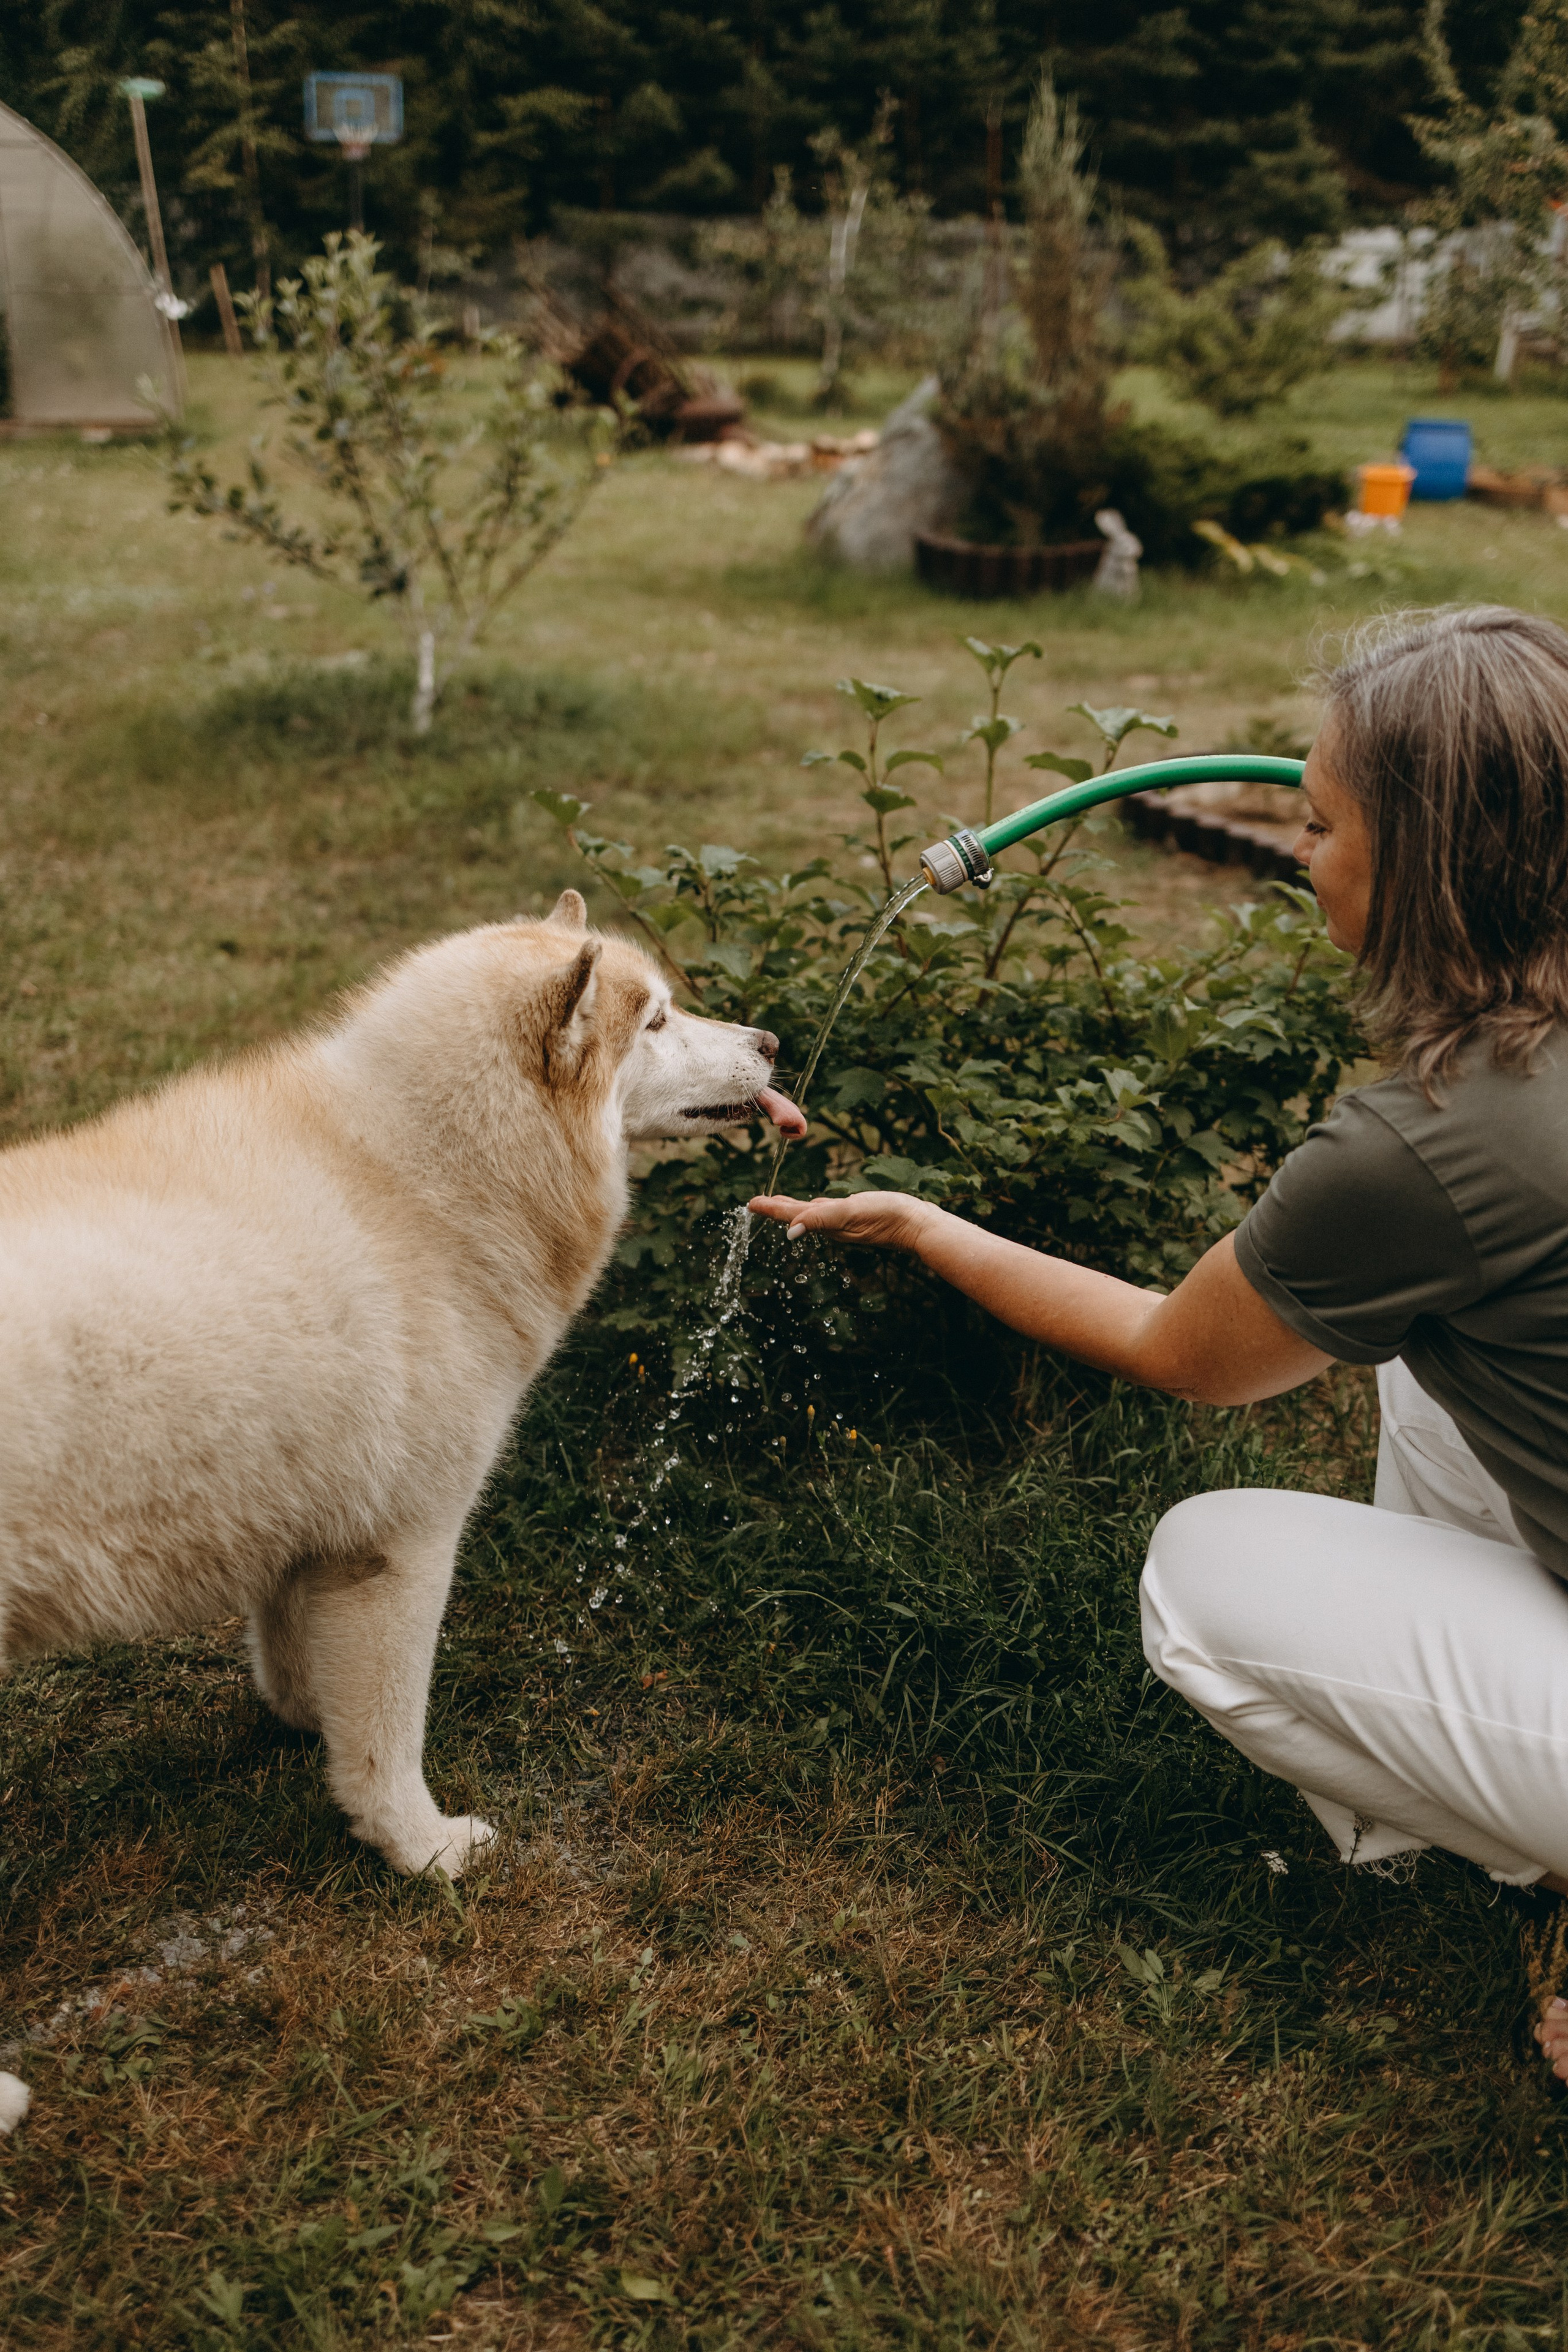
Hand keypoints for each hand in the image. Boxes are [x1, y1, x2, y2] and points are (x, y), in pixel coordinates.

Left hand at [747, 1190, 937, 1252]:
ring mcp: (844, 1222)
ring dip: (792, 1208)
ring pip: (811, 1214)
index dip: (769, 1208)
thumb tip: (789, 1232)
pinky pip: (828, 1212)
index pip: (791, 1215)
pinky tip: (817, 1205)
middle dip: (776, 1209)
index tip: (749, 1203)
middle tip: (757, 1204)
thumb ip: (819, 1219)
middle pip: (797, 1216)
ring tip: (779, 1203)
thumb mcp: (849, 1212)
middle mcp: (831, 1225)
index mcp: (826, 1223)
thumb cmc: (886, 1216)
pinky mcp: (857, 1216)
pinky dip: (815, 1208)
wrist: (917, 1224)